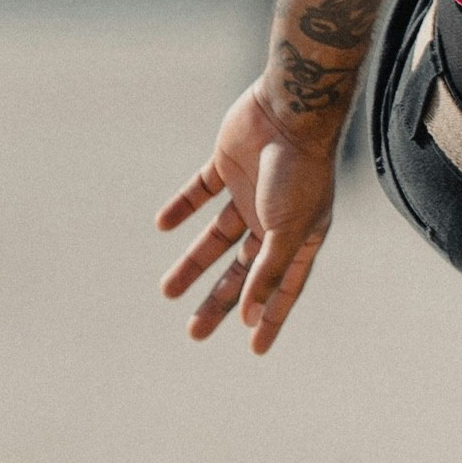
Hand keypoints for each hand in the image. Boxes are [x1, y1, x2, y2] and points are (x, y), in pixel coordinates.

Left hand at [155, 84, 340, 354]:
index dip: (269, 319)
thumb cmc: (298, 175)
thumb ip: (267, 274)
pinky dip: (181, 208)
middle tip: (195, 332)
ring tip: (166, 291)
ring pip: (215, 238)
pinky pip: (199, 192)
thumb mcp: (286, 233)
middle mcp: (273, 222)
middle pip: (241, 271)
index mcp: (298, 240)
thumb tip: (249, 317)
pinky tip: (162, 225)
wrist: (291, 112)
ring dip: (192, 264)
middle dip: (219, 301)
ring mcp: (249, 195)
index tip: (254, 350)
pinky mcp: (226, 166)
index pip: (281, 289)